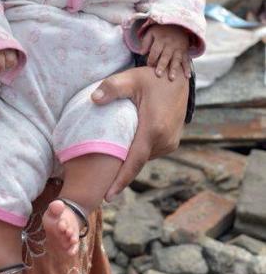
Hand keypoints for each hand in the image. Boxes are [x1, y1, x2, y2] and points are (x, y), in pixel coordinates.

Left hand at [91, 65, 187, 199]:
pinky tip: (124, 152)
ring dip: (129, 161)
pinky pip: (150, 152)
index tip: (108, 196)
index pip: (134, 161)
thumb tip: (93, 99)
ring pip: (144, 158)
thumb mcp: (131, 78)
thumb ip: (112, 87)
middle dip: (120, 173)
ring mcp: (170, 142)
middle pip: (137, 162)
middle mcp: (165, 140)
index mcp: (154, 129)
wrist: (179, 77)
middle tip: (98, 186)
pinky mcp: (172, 141)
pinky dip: (137, 154)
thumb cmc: (153, 77)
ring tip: (108, 169)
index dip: (121, 180)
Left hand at [139, 24, 190, 79]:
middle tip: (158, 75)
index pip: (155, 51)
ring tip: (172, 78)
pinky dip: (187, 68)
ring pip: (176, 59)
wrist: (178, 25)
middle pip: (165, 56)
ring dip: (174, 69)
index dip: (151, 59)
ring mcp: (179, 48)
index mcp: (161, 40)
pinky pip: (187, 60)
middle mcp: (170, 45)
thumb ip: (146, 42)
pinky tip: (187, 76)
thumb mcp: (151, 32)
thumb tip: (141, 53)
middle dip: (162, 65)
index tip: (149, 66)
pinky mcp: (185, 51)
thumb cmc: (162, 31)